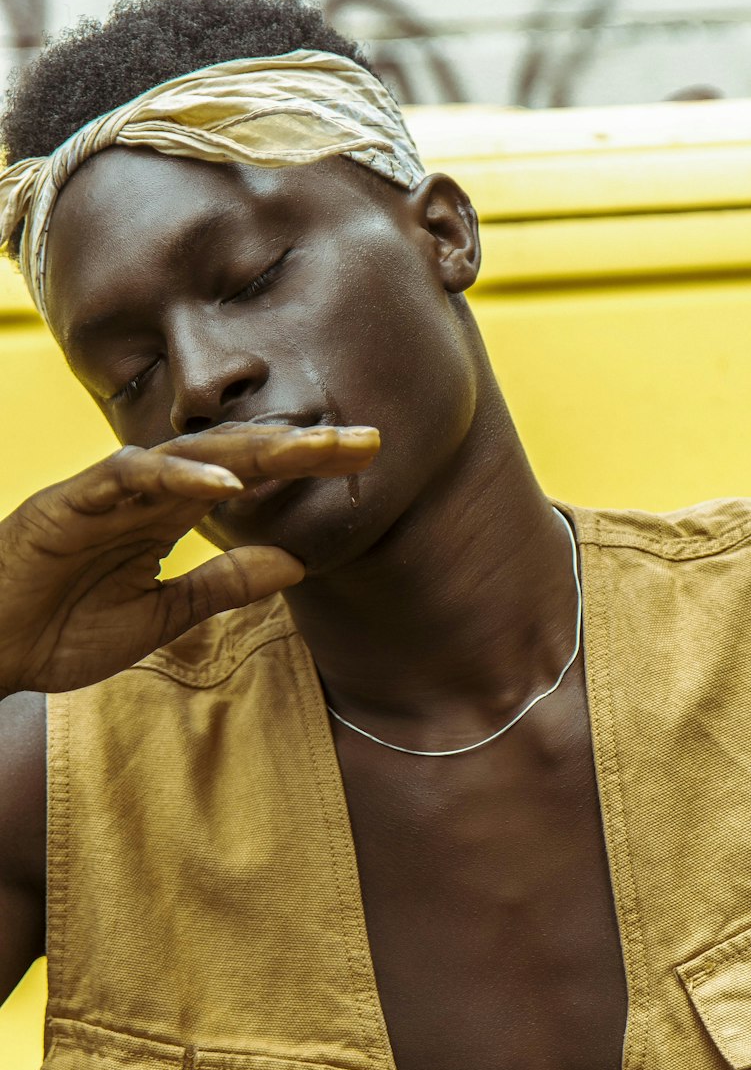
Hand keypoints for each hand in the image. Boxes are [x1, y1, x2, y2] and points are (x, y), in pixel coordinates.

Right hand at [0, 422, 378, 694]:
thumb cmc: (62, 628)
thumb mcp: (165, 615)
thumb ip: (224, 584)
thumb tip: (296, 562)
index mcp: (169, 514)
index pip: (251, 477)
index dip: (306, 466)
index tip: (368, 460)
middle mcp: (145, 492)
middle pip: (235, 454)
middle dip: (301, 446)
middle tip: (369, 441)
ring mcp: (107, 492)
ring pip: (190, 453)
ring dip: (254, 449)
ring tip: (313, 450)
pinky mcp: (69, 503)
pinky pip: (128, 477)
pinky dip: (176, 476)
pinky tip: (225, 481)